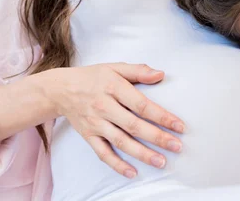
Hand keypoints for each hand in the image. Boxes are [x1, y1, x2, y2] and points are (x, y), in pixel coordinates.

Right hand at [44, 63, 184, 178]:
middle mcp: (104, 107)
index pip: (141, 105)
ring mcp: (95, 123)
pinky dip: (116, 164)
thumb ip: (139, 71)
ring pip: (121, 142)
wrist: (60, 90)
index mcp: (113, 87)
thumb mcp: (115, 67)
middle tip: (177, 146)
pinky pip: (103, 153)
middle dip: (157, 137)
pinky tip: (132, 172)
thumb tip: (161, 74)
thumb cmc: (93, 77)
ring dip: (142, 154)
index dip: (162, 116)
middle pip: (134, 126)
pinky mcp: (88, 136)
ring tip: (161, 161)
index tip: (179, 125)